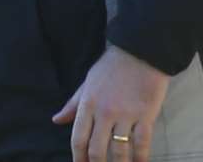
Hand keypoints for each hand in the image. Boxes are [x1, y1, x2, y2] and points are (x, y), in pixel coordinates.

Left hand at [52, 44, 170, 161]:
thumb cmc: (112, 67)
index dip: (78, 158)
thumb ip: (73, 104)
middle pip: (97, 150)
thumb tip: (57, 120)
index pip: (78, 139)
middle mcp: (105, 112)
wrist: (140, 51)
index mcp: (88, 104)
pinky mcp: (145, 115)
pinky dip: (140, 158)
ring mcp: (126, 115)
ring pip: (119, 150)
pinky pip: (141, 143)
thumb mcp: (87, 82)